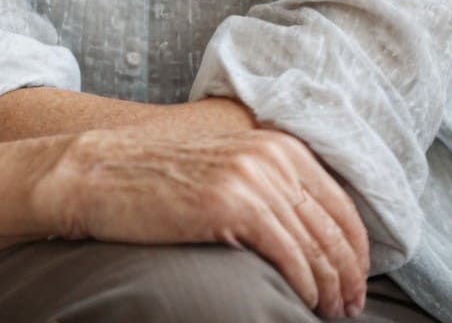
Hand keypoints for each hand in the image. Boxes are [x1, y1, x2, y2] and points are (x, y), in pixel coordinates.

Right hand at [49, 127, 370, 318]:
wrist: (96, 175)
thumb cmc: (154, 181)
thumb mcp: (224, 169)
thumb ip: (269, 186)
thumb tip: (312, 234)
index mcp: (276, 144)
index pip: (340, 205)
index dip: (355, 251)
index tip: (354, 282)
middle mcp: (271, 156)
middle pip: (334, 229)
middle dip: (348, 276)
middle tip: (348, 307)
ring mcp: (252, 178)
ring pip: (316, 247)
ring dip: (330, 288)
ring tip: (329, 311)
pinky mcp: (232, 205)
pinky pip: (289, 256)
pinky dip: (303, 285)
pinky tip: (301, 300)